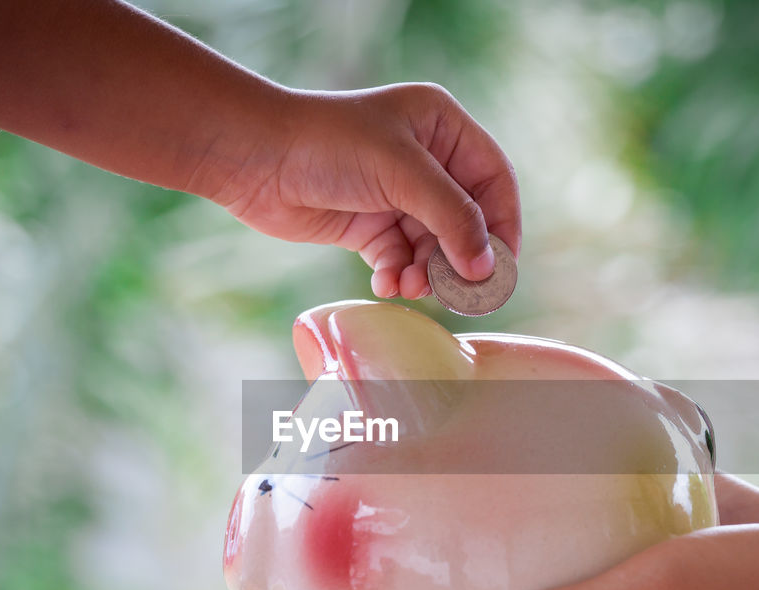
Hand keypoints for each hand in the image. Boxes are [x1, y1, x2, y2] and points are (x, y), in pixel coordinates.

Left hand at [194, 83, 520, 300]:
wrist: (255, 159)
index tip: (500, 268)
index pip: (493, 181)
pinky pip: (400, 259)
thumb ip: (452, 218)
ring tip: (412, 287)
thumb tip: (485, 267)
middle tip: (458, 294)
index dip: (503, 225)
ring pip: (433, 247)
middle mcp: (424, 159)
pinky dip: (398, 276)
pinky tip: (387, 285)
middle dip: (459, 258)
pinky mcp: (369, 225)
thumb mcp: (401, 174)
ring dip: (426, 273)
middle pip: (465, 221)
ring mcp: (396, 194)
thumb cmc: (327, 145)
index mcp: (441, 127)